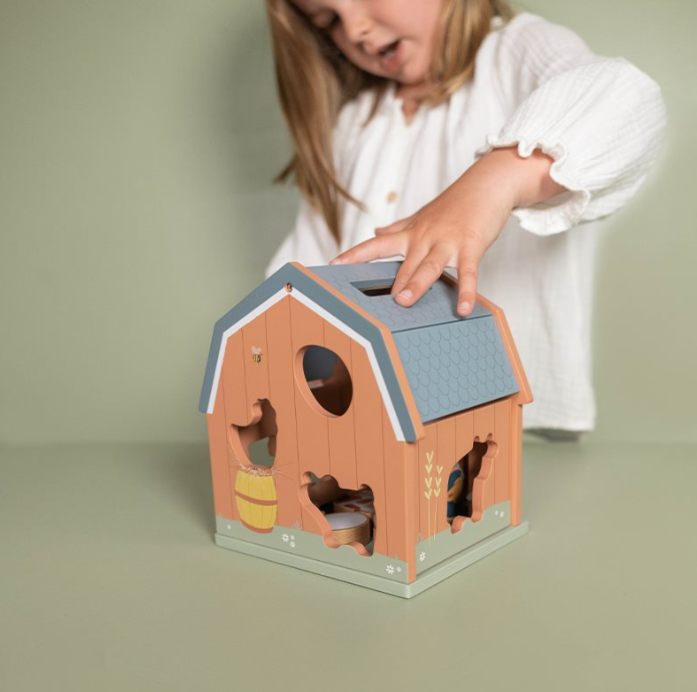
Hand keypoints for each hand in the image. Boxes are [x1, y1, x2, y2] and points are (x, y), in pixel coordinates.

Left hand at [330, 147, 565, 315]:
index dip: (354, 254)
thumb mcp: (422, 216)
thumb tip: (376, 231)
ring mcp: (448, 242)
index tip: (333, 263)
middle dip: (390, 281)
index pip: (376, 244)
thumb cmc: (454, 204)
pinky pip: (468, 272)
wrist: (487, 183)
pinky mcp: (471, 245)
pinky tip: (462, 308)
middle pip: (403, 262)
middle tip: (373, 301)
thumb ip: (398, 228)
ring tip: (403, 302)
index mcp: (411, 233)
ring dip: (416, 284)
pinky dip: (466, 291)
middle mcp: (425, 237)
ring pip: (429, 265)